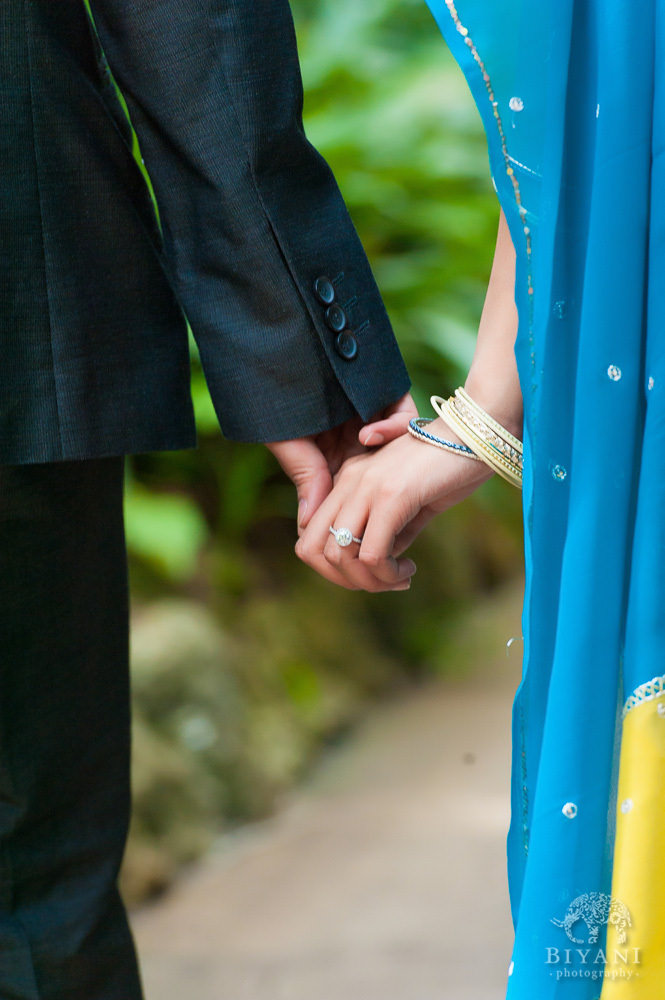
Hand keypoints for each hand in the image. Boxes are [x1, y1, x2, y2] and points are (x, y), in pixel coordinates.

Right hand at [266, 393, 416, 531]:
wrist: (289, 348)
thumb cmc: (280, 399)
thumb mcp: (291, 444)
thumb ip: (307, 479)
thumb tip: (309, 524)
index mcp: (339, 457)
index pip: (360, 492)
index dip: (365, 512)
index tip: (366, 533)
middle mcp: (362, 441)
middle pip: (387, 475)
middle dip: (387, 493)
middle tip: (389, 516)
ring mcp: (378, 417)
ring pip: (401, 450)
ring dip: (391, 463)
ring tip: (376, 473)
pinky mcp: (389, 394)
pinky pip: (404, 417)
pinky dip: (390, 428)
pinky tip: (367, 435)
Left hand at [294, 417, 493, 590]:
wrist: (479, 432)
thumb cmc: (451, 465)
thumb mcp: (412, 502)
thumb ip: (392, 529)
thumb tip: (381, 561)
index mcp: (348, 480)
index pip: (310, 536)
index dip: (333, 568)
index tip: (372, 574)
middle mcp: (349, 481)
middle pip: (313, 550)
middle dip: (346, 579)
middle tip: (382, 583)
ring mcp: (367, 487)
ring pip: (339, 555)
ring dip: (369, 580)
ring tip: (399, 578)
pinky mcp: (391, 496)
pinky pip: (372, 553)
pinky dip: (387, 573)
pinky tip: (409, 569)